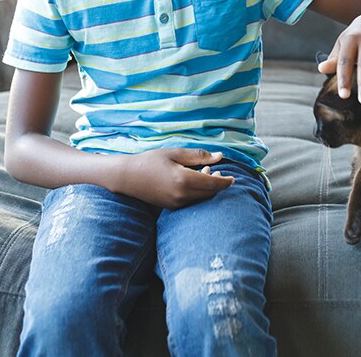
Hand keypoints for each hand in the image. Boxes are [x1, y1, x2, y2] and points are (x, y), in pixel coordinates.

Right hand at [115, 148, 233, 208]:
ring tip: (205, 173)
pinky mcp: (172, 208)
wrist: (127, 177)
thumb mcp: (175, 153)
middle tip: (217, 173)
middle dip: (217, 185)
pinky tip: (193, 182)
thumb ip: (198, 156)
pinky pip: (192, 202)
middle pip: (209, 194)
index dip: (225, 182)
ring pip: (201, 199)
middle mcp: (182, 195)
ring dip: (207, 189)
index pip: (213, 184)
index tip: (232, 178)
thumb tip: (219, 156)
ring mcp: (176, 204)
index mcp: (184, 180)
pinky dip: (197, 193)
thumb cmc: (150, 161)